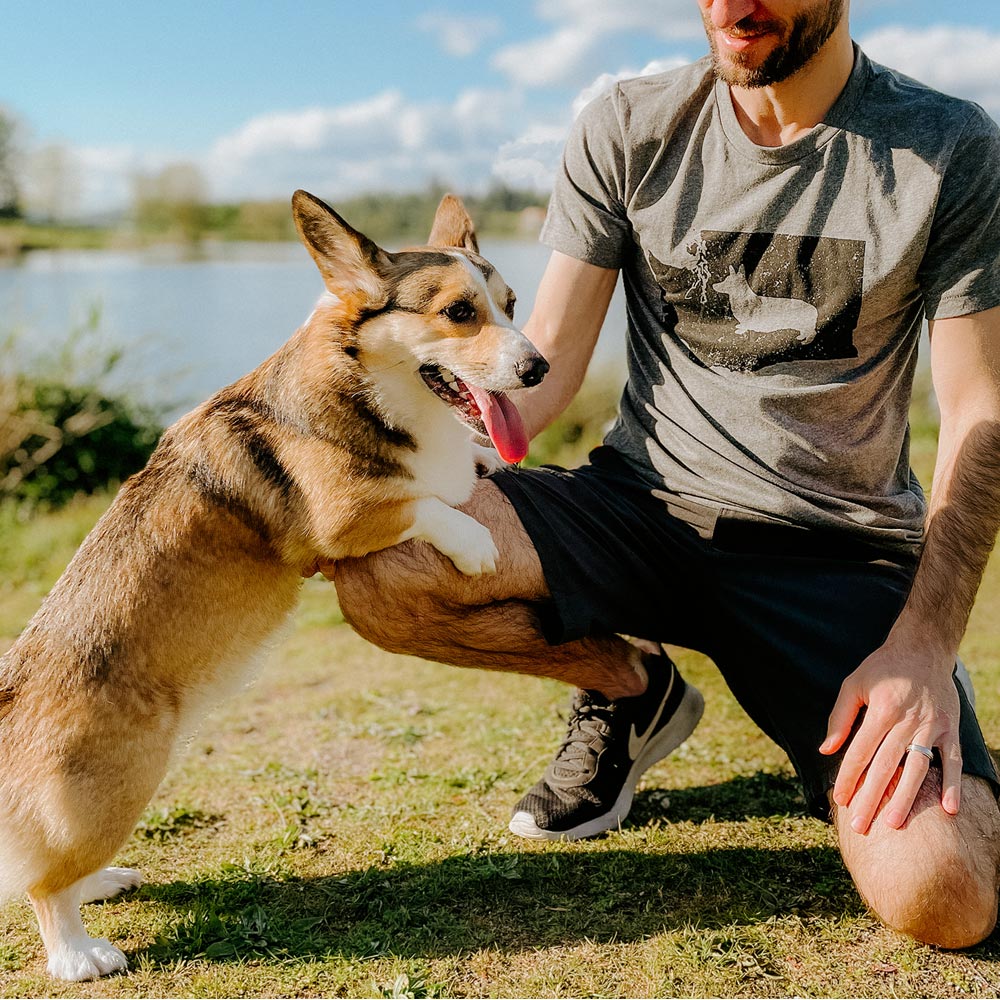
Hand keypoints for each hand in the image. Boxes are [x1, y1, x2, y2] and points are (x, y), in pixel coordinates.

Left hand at [819, 631, 961, 833]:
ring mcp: (932, 726)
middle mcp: (907, 720)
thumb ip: (840, 718)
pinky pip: (953, 761)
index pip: (861, 751)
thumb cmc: (882, 669)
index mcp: (881, 710)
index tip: (840, 799)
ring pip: (917, 768)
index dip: (849, 777)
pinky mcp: (951, 729)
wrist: (922, 649)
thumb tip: (826, 750)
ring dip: (906, 797)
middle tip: (861, 825)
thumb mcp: (853, 684)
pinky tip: (949, 809)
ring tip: (894, 823)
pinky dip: (952, 785)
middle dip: (872, 797)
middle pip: (886, 766)